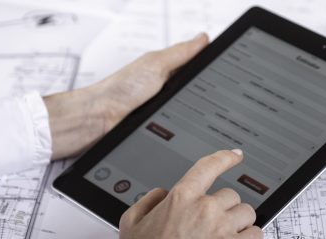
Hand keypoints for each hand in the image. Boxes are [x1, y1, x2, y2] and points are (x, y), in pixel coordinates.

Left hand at [44, 33, 208, 158]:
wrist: (99, 119)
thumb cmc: (120, 90)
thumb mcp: (156, 65)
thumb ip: (181, 53)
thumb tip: (203, 38)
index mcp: (165, 69)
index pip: (196, 65)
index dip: (210, 67)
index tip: (226, 68)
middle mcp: (164, 87)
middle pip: (196, 90)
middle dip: (206, 94)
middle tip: (218, 97)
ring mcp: (162, 108)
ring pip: (190, 111)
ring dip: (194, 114)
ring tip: (199, 113)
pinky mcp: (159, 127)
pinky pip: (179, 127)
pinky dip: (184, 128)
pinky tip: (188, 130)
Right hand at [119, 149, 261, 238]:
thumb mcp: (132, 224)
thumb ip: (148, 201)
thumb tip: (161, 194)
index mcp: (181, 197)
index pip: (209, 166)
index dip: (225, 158)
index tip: (235, 155)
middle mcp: (205, 209)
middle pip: (231, 196)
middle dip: (224, 209)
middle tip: (212, 224)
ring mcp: (222, 229)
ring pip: (246, 214)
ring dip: (239, 224)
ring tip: (224, 235)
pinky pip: (255, 234)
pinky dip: (248, 238)